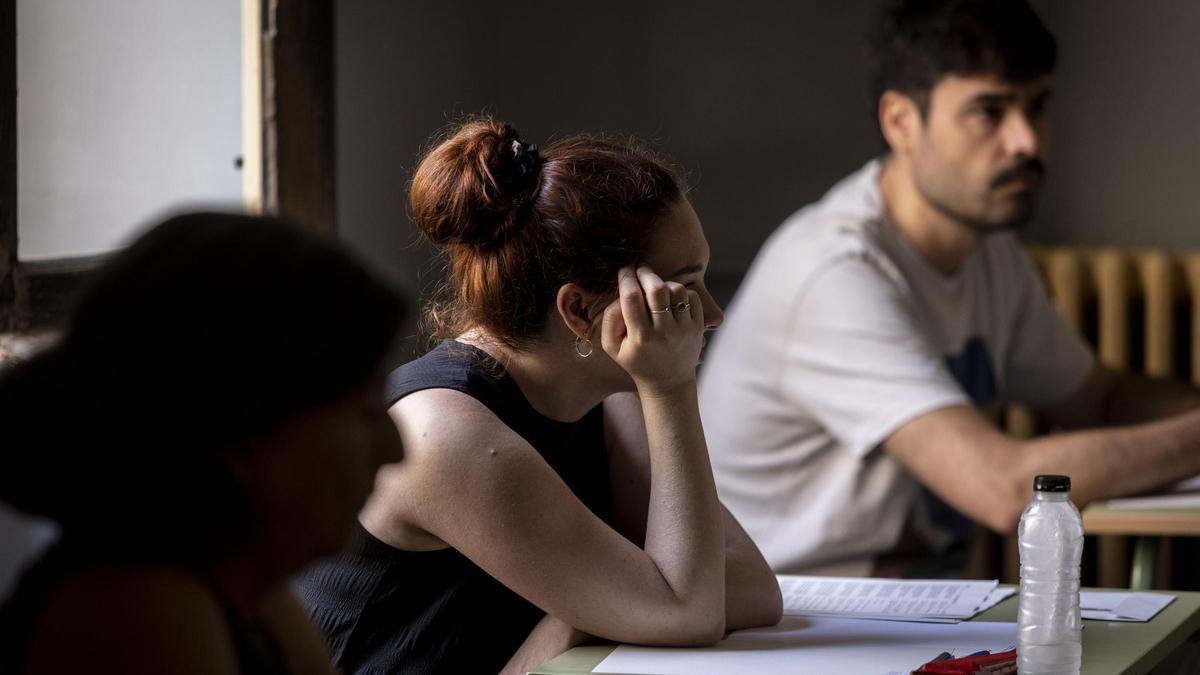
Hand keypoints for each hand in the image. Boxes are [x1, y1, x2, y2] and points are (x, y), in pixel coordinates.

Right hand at [600, 266, 704, 394]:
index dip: (626, 278)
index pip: (631, 298)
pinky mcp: (697, 327)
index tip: (624, 270)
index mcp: (640, 338)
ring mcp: (683, 329)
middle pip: (657, 289)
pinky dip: (681, 292)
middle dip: (646, 273)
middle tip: (640, 270)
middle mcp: (663, 333)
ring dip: (664, 282)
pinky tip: (671, 298)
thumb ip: (610, 319)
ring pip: (676, 290)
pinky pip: (692, 297)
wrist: (668, 382)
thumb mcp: (613, 347)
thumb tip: (621, 294)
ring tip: (656, 287)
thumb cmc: (636, 361)